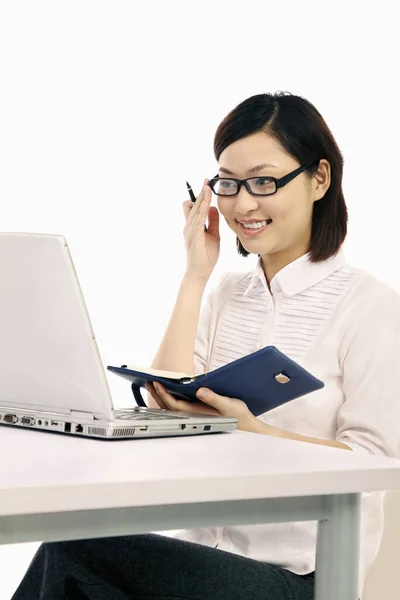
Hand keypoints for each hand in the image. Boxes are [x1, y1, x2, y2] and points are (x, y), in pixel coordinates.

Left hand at [145, 381, 260, 432]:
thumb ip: (213, 398)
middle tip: (149, 380)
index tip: (156, 383)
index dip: (163, 394)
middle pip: (169, 406)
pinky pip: (179, 406)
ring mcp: (194, 414)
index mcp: (197, 413)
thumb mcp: (228, 404)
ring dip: (162, 396)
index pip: (174, 404)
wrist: (247, 427)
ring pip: (172, 407)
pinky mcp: (197, 412)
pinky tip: (168, 391)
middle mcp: (193, 415)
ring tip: (154, 384)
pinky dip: (170, 398)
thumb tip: (199, 391)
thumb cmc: (239, 416)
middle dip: (158, 394)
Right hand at [182, 178, 219, 281]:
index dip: (201, 196)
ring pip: (196, 211)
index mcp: (193, 226)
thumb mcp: (213, 235)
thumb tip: (214, 208)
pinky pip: (198, 221)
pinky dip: (202, 212)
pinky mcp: (194, 237)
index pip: (196, 208)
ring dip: (202, 200)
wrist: (200, 272)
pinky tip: (206, 204)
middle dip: (201, 193)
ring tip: (207, 188)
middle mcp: (189, 227)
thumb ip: (213, 222)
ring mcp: (190, 231)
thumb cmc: (205, 256)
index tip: (206, 185)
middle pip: (195, 206)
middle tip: (206, 181)